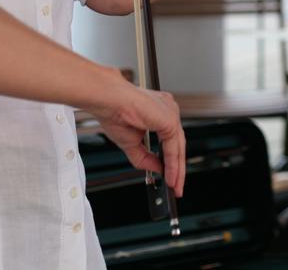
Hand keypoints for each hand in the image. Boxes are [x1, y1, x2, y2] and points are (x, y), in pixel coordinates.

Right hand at [90, 82, 185, 197]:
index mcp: (160, 113)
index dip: (172, 161)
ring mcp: (171, 114)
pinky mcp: (170, 119)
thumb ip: (145, 158)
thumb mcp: (131, 143)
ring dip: (177, 169)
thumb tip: (157, 169)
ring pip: (178, 147)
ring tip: (174, 185)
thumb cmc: (115, 113)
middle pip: (178, 145)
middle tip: (176, 187)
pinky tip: (170, 176)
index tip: (171, 177)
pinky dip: (172, 164)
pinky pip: (174, 147)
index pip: (171, 140)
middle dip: (178, 169)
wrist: (108, 101)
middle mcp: (168, 111)